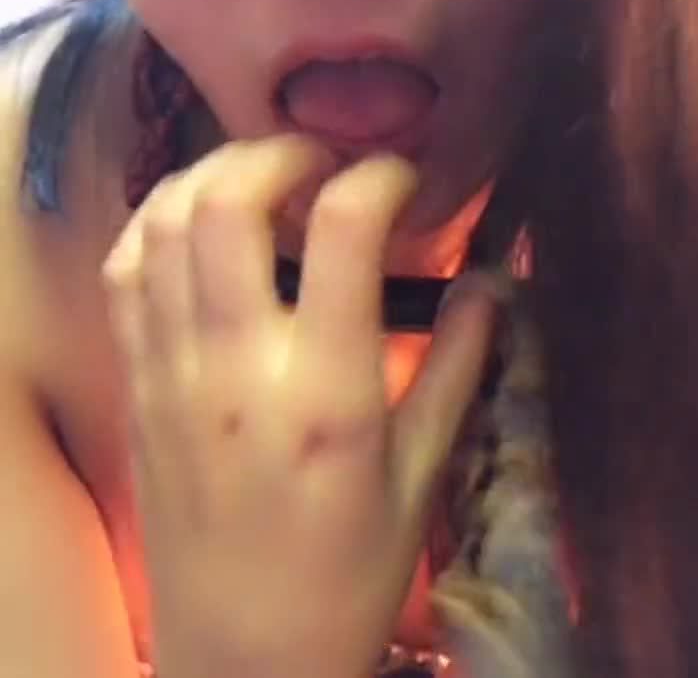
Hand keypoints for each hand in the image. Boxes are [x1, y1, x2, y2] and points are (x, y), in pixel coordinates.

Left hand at [102, 136, 494, 677]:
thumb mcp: (421, 479)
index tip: (402, 182)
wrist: (241, 661)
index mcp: (324, 391)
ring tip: (263, 181)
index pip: (342, 230)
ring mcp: (171, 371)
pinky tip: (200, 224)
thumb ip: (458, 367)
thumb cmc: (346, 577)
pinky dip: (157, 221)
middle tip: (322, 163)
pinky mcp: (136, 384)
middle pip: (227, 202)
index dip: (380, 176)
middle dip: (279, 151)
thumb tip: (493, 281)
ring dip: (214, 174)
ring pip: (162, 223)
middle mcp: (236, 366)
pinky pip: (124, 270)